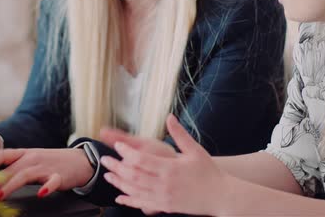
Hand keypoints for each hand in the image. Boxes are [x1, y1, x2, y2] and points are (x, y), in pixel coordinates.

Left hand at [0, 148, 93, 200]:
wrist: (79, 161)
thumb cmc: (50, 163)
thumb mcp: (29, 161)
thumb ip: (11, 167)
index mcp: (23, 154)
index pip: (0, 155)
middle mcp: (32, 158)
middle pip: (9, 168)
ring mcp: (46, 167)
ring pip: (25, 175)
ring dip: (9, 186)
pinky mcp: (60, 176)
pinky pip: (53, 181)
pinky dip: (47, 187)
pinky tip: (41, 194)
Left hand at [100, 114, 226, 215]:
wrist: (220, 196)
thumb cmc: (208, 172)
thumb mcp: (195, 150)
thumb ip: (180, 134)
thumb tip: (170, 117)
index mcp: (170, 169)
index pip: (141, 160)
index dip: (126, 152)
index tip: (117, 145)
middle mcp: (164, 184)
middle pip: (133, 175)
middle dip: (116, 167)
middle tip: (103, 159)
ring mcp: (163, 197)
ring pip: (134, 190)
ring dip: (119, 183)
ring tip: (107, 174)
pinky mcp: (164, 206)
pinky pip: (142, 204)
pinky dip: (128, 200)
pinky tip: (119, 197)